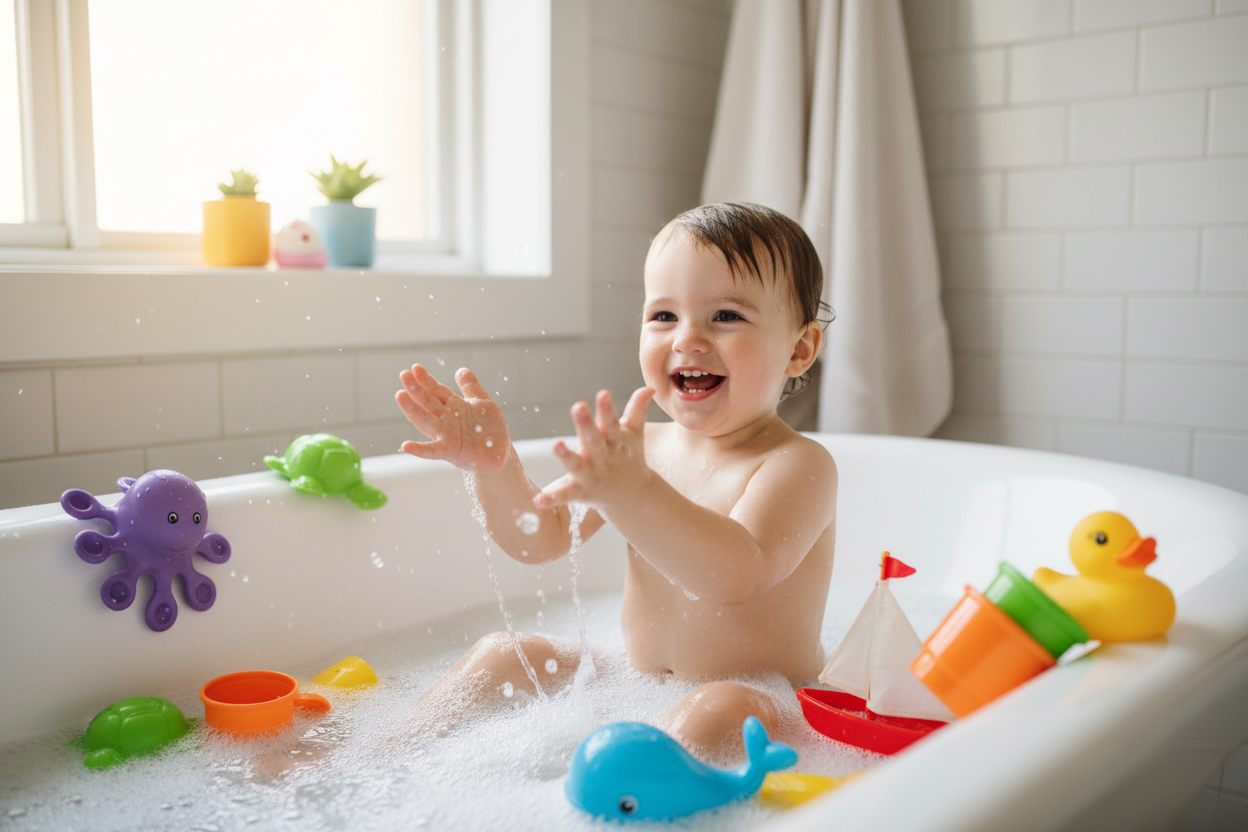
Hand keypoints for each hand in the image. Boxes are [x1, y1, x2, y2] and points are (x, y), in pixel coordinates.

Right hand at [395, 364, 510, 471]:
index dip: (426, 380)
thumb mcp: (483, 403)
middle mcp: (446, 420)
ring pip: (425, 421)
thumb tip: (460, 370)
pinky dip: (419, 450)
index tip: (415, 367)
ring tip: (400, 396)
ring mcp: (446, 435)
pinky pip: (432, 451)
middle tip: (403, 374)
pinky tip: (406, 446)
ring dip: (412, 410)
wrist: (500, 453)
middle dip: (416, 389)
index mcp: (453, 406)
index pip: (436, 391)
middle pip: (427, 402)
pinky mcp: (450, 451)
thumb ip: (471, 387)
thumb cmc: (489, 429)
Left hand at [535, 387, 654, 510]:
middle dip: (586, 424)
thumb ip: (638, 410)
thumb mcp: (634, 434)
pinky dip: (551, 498)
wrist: (633, 497)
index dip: (607, 409)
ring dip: (566, 456)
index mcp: (614, 441)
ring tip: (555, 444)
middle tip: (578, 406)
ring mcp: (591, 476)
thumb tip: (649, 387)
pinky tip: (538, 501)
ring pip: (577, 465)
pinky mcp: (580, 492)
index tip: (603, 393)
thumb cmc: (629, 457)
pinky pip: (564, 494)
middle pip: (594, 440)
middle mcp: (602, 457)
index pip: (610, 422)